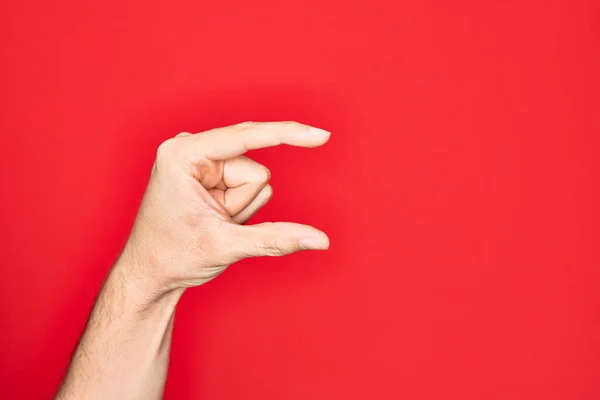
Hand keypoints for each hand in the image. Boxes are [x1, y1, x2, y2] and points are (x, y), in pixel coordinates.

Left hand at [118, 121, 330, 293]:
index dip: (288, 135)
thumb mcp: (225, 246)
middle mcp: (192, 149)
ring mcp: (202, 160)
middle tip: (215, 223)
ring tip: (212, 222)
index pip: (247, 137)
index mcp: (183, 154)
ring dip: (241, 209)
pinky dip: (239, 208)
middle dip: (243, 203)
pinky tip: (215, 218)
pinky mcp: (211, 173)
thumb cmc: (171, 256)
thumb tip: (320, 240)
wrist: (150, 275)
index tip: (322, 135)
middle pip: (254, 169)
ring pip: (255, 180)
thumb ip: (276, 239)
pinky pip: (248, 186)